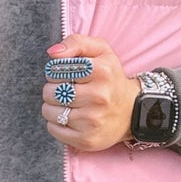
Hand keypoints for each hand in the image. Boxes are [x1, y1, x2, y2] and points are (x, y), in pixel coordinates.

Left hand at [41, 34, 140, 150]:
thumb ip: (76, 43)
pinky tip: (70, 118)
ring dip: (52, 107)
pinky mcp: (86, 139)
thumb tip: (52, 53)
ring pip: (48, 111)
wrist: (132, 111)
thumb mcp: (100, 51)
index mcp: (102, 71)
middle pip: (50, 92)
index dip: (55, 72)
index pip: (56, 70)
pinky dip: (55, 123)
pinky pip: (53, 129)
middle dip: (52, 89)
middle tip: (66, 90)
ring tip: (67, 104)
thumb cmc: (110, 78)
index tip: (66, 75)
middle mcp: (99, 97)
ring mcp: (93, 120)